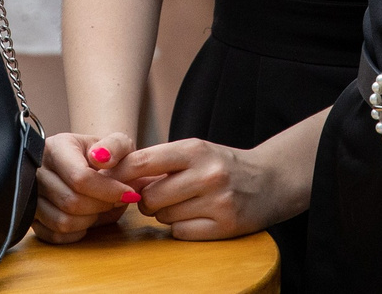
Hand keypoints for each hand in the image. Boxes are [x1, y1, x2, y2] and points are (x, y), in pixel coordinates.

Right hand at [34, 131, 139, 243]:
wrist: (89, 163)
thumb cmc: (104, 155)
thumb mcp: (117, 142)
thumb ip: (116, 146)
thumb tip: (101, 158)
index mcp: (56, 147)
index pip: (79, 177)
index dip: (108, 190)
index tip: (128, 194)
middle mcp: (36, 169)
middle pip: (71, 201)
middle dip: (101, 206)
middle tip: (116, 202)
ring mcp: (30, 195)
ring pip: (62, 222)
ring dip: (90, 221)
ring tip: (101, 208)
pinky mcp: (31, 216)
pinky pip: (54, 235)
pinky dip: (76, 233)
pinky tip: (87, 219)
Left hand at [115, 138, 306, 241]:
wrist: (270, 180)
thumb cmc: (221, 165)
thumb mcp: (194, 152)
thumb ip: (159, 162)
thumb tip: (115, 177)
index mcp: (195, 149)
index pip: (143, 162)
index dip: (120, 174)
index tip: (110, 180)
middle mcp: (207, 173)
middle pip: (150, 197)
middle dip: (148, 200)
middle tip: (162, 196)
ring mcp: (218, 201)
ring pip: (164, 217)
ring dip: (166, 214)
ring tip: (185, 203)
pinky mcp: (226, 226)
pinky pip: (181, 233)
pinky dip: (182, 228)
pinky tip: (197, 217)